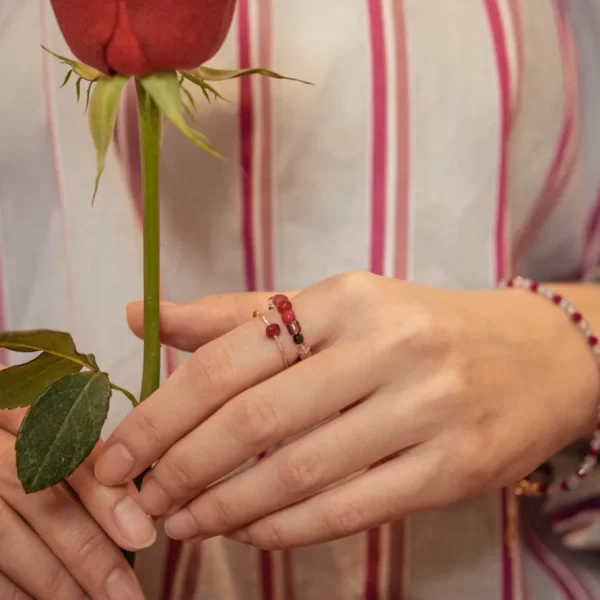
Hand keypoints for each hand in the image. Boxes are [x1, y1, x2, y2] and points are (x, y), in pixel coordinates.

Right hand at [0, 370, 152, 599]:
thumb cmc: (17, 449)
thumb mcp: (41, 435)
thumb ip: (80, 457)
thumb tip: (140, 511)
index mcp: (15, 412)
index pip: (68, 453)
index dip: (106, 497)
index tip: (143, 534)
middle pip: (39, 501)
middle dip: (87, 551)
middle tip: (126, 592)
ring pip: (6, 541)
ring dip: (56, 584)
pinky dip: (18, 594)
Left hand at [95, 273, 598, 549]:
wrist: (532, 354)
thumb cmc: (416, 327)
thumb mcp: (335, 305)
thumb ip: (239, 316)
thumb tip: (144, 317)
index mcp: (346, 298)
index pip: (229, 358)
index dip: (161, 414)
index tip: (116, 455)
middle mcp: (387, 347)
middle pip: (256, 420)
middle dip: (183, 467)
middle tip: (141, 498)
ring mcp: (427, 408)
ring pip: (299, 473)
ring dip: (226, 507)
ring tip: (183, 521)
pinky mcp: (454, 467)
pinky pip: (350, 507)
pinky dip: (287, 527)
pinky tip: (249, 532)